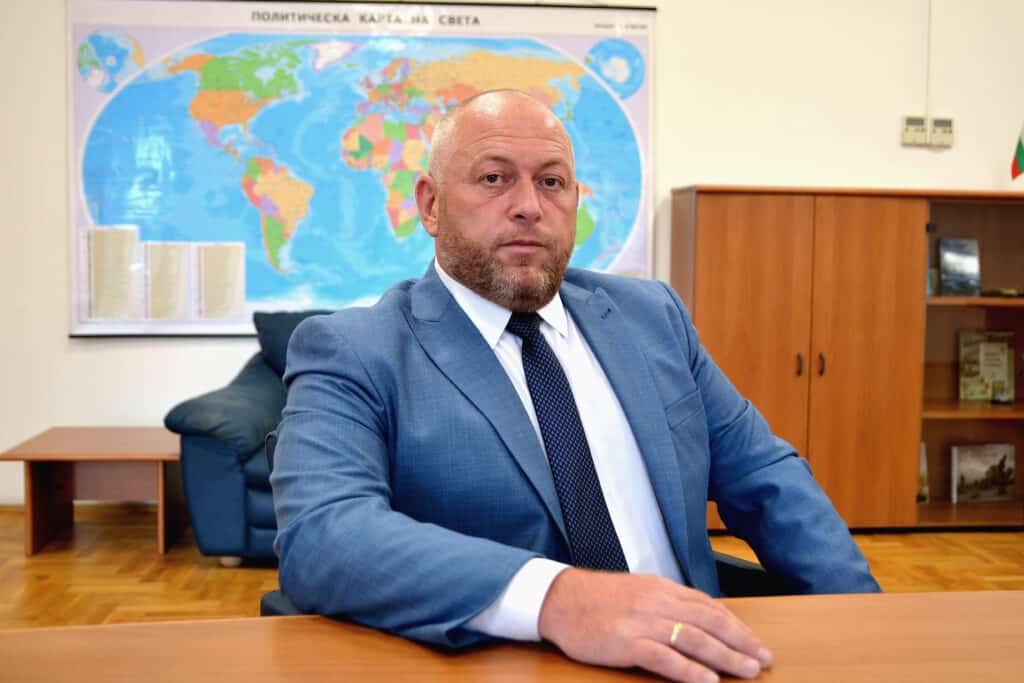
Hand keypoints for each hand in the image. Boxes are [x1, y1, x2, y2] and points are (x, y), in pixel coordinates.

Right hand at [537, 568, 772, 681]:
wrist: (559, 599)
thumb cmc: (598, 599)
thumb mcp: (639, 592)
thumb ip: (668, 603)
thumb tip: (701, 618)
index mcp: (663, 589)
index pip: (710, 607)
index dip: (737, 627)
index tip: (756, 644)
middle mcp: (658, 602)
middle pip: (709, 622)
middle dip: (741, 643)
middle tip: (764, 661)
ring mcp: (642, 621)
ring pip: (694, 639)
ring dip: (725, 657)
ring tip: (747, 671)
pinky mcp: (626, 642)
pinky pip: (664, 657)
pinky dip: (689, 670)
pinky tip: (707, 681)